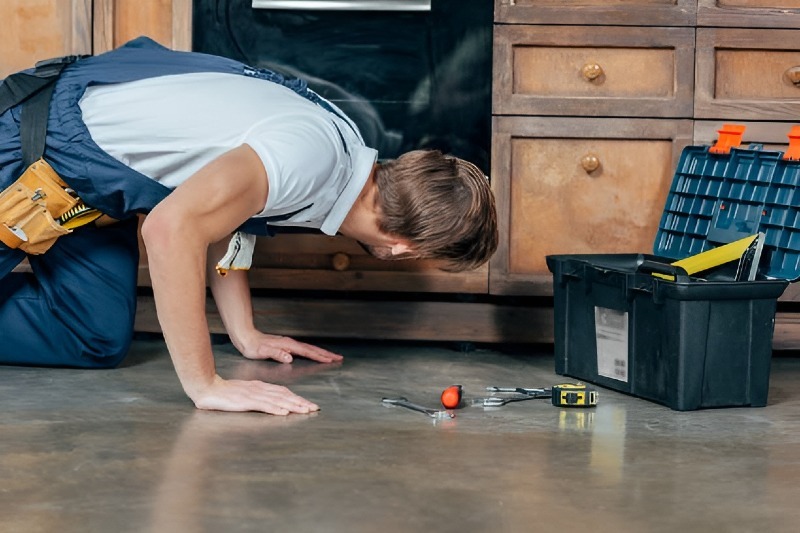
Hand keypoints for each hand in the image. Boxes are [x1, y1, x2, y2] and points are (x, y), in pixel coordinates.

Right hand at [192, 375, 319, 414]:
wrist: (207, 387)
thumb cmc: (225, 393)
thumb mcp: (246, 392)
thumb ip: (259, 396)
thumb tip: (274, 403)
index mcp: (260, 387)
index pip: (283, 392)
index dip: (297, 398)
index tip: (309, 404)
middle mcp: (259, 389)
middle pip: (284, 396)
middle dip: (300, 402)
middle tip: (314, 408)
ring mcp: (253, 395)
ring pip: (277, 401)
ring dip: (292, 406)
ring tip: (305, 411)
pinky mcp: (245, 402)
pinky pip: (263, 406)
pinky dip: (275, 409)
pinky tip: (283, 413)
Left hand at [234, 331, 343, 363]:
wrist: (246, 337)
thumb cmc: (253, 346)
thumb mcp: (263, 352)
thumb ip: (277, 354)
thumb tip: (290, 357)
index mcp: (288, 345)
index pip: (308, 352)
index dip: (320, 356)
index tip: (331, 360)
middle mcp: (291, 343)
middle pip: (313, 349)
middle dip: (326, 354)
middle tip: (339, 358)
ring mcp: (289, 344)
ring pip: (309, 348)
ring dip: (321, 353)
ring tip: (331, 356)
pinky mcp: (287, 346)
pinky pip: (304, 350)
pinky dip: (313, 352)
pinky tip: (314, 355)